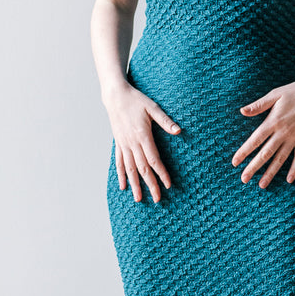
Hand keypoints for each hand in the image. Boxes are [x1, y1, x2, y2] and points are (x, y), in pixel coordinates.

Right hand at [105, 83, 181, 202]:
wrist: (115, 96)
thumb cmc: (136, 100)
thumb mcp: (153, 107)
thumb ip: (165, 121)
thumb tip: (178, 131)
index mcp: (142, 136)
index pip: (154, 160)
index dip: (161, 173)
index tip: (168, 185)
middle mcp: (132, 143)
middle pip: (142, 168)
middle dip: (150, 184)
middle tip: (157, 199)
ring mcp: (123, 145)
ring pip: (130, 169)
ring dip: (135, 185)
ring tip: (139, 199)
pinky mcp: (118, 144)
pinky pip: (119, 162)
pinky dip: (121, 175)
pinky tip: (123, 186)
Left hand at [232, 77, 294, 187]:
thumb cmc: (294, 92)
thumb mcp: (274, 95)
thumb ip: (258, 105)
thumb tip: (242, 111)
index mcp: (273, 121)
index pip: (255, 140)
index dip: (244, 152)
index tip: (235, 162)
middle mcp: (283, 133)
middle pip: (265, 154)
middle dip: (253, 167)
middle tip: (244, 179)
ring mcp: (294, 138)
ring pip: (280, 159)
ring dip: (270, 173)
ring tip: (261, 185)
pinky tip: (289, 180)